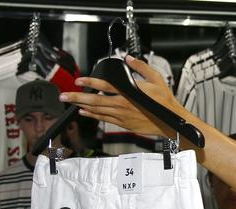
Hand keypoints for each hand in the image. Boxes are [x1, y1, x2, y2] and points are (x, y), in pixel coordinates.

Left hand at [61, 55, 187, 138]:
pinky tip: (84, 112)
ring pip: (97, 110)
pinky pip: (104, 119)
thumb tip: (128, 58)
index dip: (90, 82)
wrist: (170, 122)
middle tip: (64, 95)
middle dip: (77, 97)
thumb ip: (141, 67)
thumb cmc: (164, 102)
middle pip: (95, 100)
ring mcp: (122, 115)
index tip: (79, 80)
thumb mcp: (156, 79)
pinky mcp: (123, 123)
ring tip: (70, 102)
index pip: (105, 86)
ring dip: (82, 106)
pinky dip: (93, 115)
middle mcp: (122, 104)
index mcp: (129, 92)